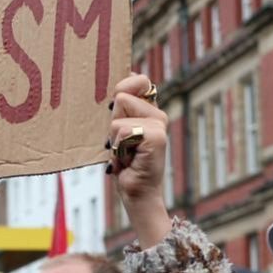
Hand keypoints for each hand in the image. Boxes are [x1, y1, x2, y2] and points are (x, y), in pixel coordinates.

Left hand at [108, 74, 170, 248]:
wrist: (138, 194)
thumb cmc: (126, 165)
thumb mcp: (119, 131)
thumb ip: (121, 108)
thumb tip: (122, 79)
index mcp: (150, 110)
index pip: (138, 80)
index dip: (123, 87)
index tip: (116, 110)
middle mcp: (158, 115)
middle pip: (121, 96)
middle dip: (113, 122)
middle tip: (123, 144)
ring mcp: (159, 125)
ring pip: (117, 119)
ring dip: (114, 140)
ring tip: (126, 154)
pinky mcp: (156, 137)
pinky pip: (122, 131)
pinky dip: (119, 149)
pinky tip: (130, 160)